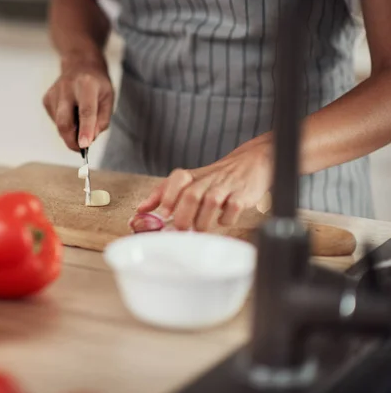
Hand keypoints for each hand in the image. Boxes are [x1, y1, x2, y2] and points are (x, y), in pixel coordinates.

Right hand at [43, 58, 113, 150]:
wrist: (79, 63)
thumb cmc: (97, 84)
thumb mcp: (108, 98)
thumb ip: (102, 120)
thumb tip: (89, 140)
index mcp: (87, 84)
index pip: (86, 111)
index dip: (85, 130)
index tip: (84, 146)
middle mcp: (67, 87)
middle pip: (64, 122)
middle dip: (72, 141)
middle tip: (81, 149)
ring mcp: (54, 93)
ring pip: (59, 124)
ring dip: (71, 131)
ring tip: (81, 120)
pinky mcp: (46, 99)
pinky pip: (56, 121)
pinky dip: (66, 124)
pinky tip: (71, 112)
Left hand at [137, 137, 272, 230]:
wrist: (252, 162)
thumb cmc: (215, 178)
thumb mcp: (190, 181)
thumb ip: (165, 194)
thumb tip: (141, 209)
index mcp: (193, 176)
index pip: (177, 180)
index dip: (168, 197)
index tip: (164, 214)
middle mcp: (208, 179)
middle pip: (191, 195)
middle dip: (183, 216)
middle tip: (180, 229)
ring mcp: (226, 186)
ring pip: (211, 202)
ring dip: (202, 221)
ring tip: (199, 229)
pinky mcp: (243, 195)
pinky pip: (233, 208)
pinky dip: (226, 219)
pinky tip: (222, 220)